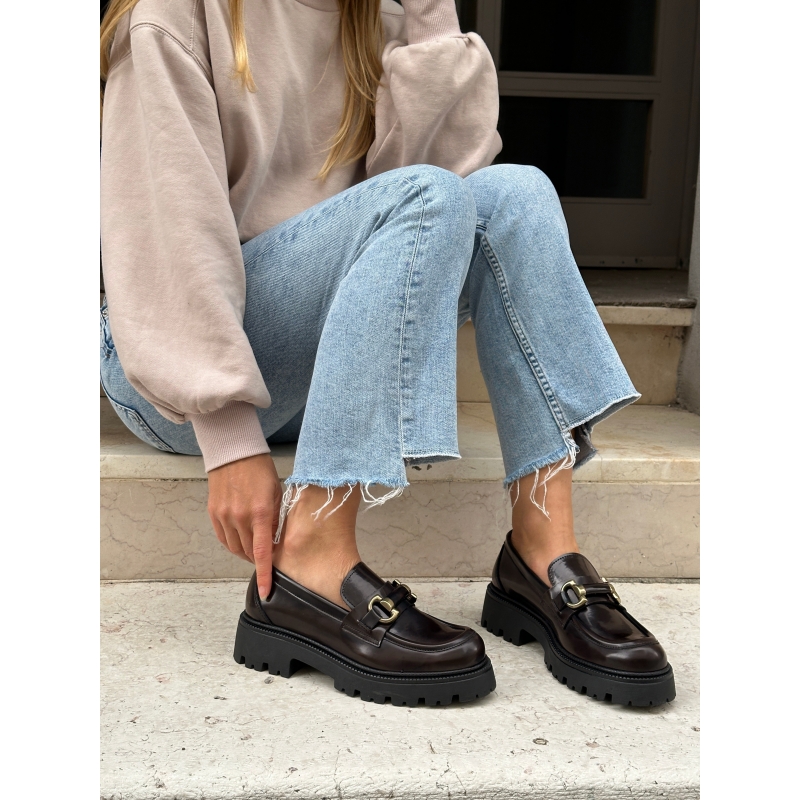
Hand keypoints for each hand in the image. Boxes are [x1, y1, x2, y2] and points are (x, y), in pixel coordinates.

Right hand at [207, 453, 281, 598]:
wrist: (234, 452)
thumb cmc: (261, 470)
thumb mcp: (277, 493)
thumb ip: (276, 520)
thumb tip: (275, 542)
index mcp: (260, 513)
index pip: (262, 553)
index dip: (265, 575)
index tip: (267, 592)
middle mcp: (240, 517)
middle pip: (247, 553)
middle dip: (258, 559)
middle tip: (266, 553)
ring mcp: (224, 516)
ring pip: (234, 548)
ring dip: (245, 551)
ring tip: (253, 543)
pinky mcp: (214, 513)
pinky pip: (223, 538)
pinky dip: (232, 542)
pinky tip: (240, 537)